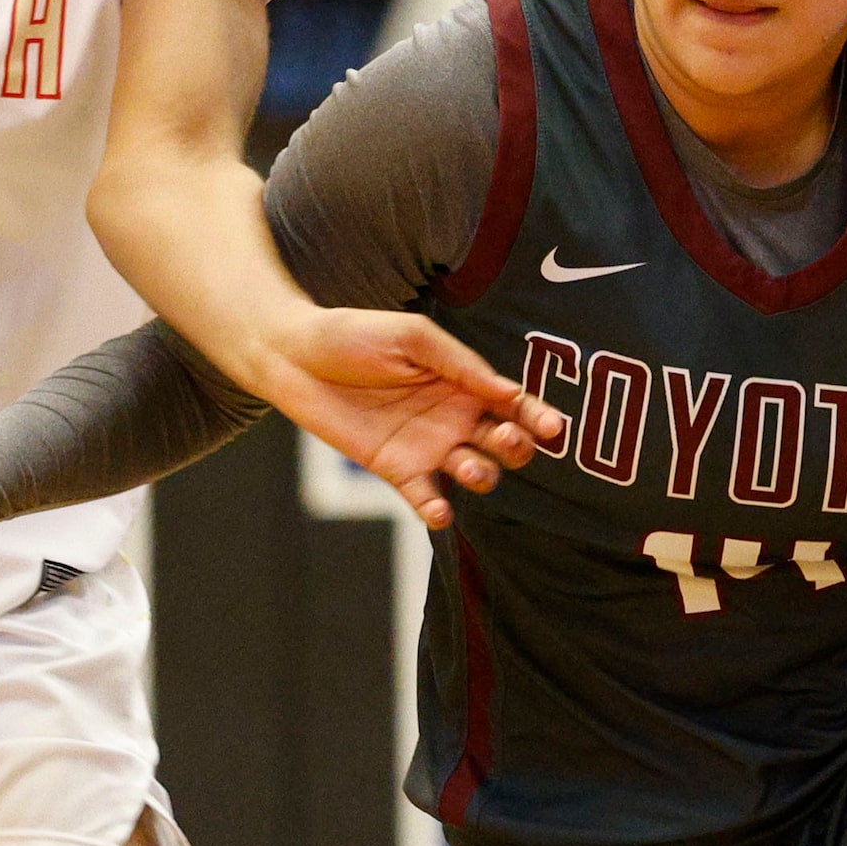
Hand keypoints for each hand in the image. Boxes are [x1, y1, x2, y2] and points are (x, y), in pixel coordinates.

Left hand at [250, 306, 563, 529]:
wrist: (293, 356)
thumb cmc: (353, 335)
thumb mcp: (413, 337)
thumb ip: (461, 364)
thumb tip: (510, 393)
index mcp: (463, 381)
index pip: (513, 403)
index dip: (537, 416)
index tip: (554, 428)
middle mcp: (453, 417)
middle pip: (503, 442)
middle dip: (516, 446)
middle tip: (506, 440)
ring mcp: (427, 446)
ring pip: (474, 473)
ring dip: (482, 476)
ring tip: (472, 470)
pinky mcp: (396, 469)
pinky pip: (426, 497)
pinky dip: (437, 509)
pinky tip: (439, 510)